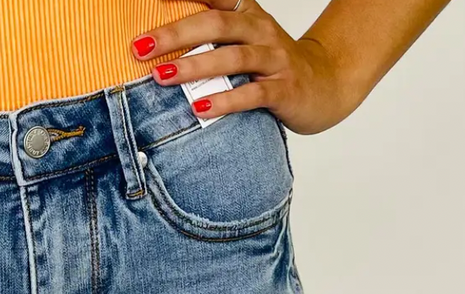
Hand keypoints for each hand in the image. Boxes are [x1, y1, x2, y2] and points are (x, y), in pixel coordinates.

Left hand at [131, 0, 354, 134]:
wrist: (324, 86)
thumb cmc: (271, 66)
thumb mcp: (243, 41)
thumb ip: (210, 36)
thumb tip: (159, 43)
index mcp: (247, 15)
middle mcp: (260, 31)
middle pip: (215, 25)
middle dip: (174, 34)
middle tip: (140, 47)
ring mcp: (274, 59)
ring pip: (233, 57)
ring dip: (194, 66)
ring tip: (162, 76)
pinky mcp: (283, 90)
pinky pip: (252, 94)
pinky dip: (225, 101)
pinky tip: (200, 108)